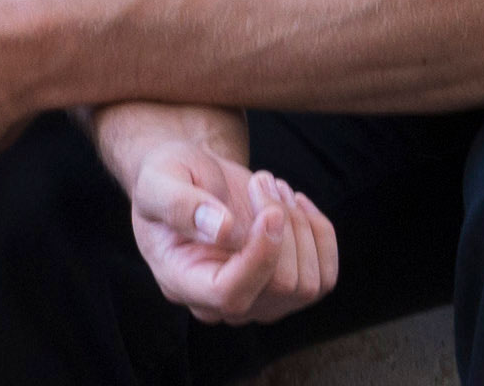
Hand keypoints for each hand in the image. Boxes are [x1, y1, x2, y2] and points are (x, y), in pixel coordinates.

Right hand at [122, 136, 335, 323]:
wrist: (192, 181)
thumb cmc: (168, 178)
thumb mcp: (159, 179)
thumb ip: (179, 204)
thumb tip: (223, 230)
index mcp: (181, 281)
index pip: (230, 295)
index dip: (260, 258)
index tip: (270, 211)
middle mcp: (219, 304)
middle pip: (279, 286)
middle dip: (282, 224)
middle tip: (261, 180)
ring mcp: (255, 301)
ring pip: (308, 284)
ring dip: (301, 225)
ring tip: (274, 187)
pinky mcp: (284, 289)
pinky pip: (324, 277)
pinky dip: (320, 234)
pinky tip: (296, 203)